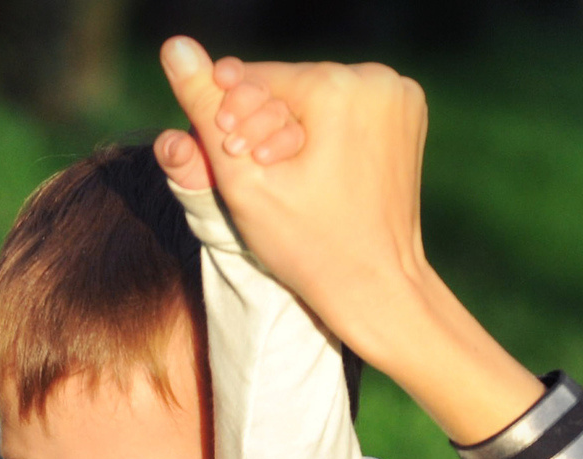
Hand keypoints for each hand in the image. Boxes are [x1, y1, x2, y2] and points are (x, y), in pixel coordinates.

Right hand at [154, 38, 539, 442]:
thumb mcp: (243, 179)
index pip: (258, 78)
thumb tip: (173, 46)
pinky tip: (319, 166)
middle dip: (265, 119)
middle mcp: (379, 80)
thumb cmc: (309, 246)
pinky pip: (348, 107)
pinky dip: (327, 129)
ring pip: (318, 94)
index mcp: (340, 88)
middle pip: (292, 84)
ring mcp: (400, 95)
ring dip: (294, 123)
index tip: (231, 152)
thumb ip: (203, 108)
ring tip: (285, 169)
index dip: (232, 114)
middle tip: (255, 165)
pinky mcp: (408, 113)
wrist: (379, 287)